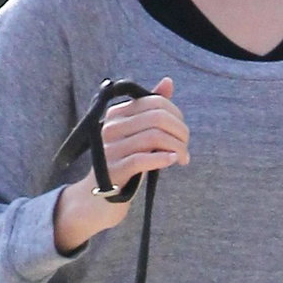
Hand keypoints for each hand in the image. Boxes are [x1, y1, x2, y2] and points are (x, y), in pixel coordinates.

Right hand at [54, 78, 188, 252]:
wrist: (97, 200)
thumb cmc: (123, 164)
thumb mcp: (137, 135)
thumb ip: (151, 110)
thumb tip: (168, 82)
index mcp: (116, 114)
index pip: (154, 102)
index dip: (176, 115)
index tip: (182, 133)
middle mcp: (110, 127)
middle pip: (156, 118)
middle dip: (179, 132)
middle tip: (185, 147)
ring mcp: (110, 149)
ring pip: (154, 137)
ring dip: (176, 147)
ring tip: (183, 158)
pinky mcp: (113, 171)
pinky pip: (143, 159)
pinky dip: (163, 158)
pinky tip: (173, 161)